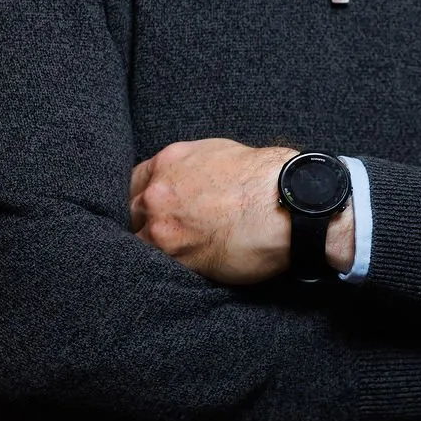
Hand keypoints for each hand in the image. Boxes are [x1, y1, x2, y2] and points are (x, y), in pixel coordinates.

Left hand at [130, 138, 295, 283]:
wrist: (288, 203)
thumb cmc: (266, 177)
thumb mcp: (220, 152)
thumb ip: (190, 166)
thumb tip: (186, 179)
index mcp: (168, 162)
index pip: (134, 183)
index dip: (144, 198)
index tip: (153, 210)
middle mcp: (159, 193)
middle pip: (132, 214)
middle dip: (146, 223)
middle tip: (168, 232)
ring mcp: (164, 227)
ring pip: (139, 243)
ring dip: (153, 248)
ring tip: (178, 252)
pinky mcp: (178, 258)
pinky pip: (157, 266)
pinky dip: (167, 268)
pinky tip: (185, 265)